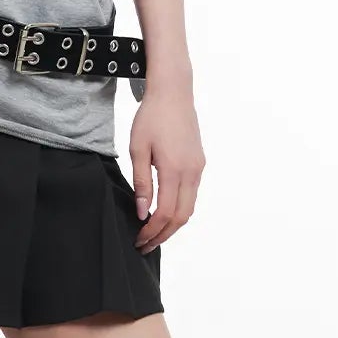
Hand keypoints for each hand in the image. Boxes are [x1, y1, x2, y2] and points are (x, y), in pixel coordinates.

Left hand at [127, 85, 204, 250]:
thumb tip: (143, 212)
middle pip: (182, 217)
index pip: (165, 213)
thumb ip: (142, 183)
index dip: (151, 231)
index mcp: (174, 169)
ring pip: (189, 208)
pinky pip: (192, 195)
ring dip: (172, 225)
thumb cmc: (151, 117)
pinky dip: (179, 210)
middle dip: (163, 235)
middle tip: (145, 245)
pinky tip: (164, 212)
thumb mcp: (138, 149)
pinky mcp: (199, 163)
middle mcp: (192, 172)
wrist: (173, 93)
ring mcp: (198, 168)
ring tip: (153, 233)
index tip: (138, 239)